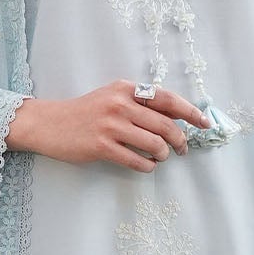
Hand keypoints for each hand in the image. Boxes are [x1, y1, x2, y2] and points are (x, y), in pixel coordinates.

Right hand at [6, 82, 209, 168]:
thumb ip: (138, 102)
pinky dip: (147, 166)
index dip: (190, 112)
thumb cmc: (84, 112)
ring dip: (163, 154)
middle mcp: (120, 104)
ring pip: (155, 144)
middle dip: (180, 140)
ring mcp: (111, 125)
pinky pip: (137, 160)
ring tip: (161, 157)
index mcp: (126, 89)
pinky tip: (146, 165)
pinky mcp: (102, 146)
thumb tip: (173, 117)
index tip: (204, 123)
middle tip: (182, 149)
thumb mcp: (111, 96)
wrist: (49, 123)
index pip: (167, 98)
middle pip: (166, 124)